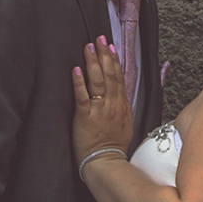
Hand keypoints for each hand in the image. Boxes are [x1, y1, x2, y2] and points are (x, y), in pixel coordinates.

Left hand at [70, 38, 137, 159]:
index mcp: (121, 106)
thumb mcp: (126, 124)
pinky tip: (76, 70)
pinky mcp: (85, 118)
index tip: (111, 47)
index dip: (115, 61)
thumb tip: (122, 95)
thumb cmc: (113, 146)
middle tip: (99, 39)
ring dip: (93, 63)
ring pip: (97, 82)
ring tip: (88, 47)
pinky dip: (79, 83)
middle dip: (104, 55)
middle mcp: (112, 105)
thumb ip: (123, 108)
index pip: (119, 78)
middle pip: (109, 75)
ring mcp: (99, 111)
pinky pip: (82, 97)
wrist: (105, 163)